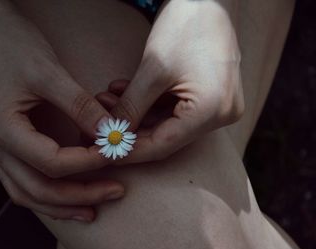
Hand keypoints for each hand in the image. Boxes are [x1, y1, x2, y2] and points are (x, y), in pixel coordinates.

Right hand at [0, 1, 122, 220]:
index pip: (51, 162)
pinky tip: (69, 193)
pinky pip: (23, 180)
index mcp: (1, 128)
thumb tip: (112, 133)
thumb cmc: (12, 44)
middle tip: (115, 192)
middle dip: (79, 196)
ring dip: (61, 205)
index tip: (117, 153)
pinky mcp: (3, 144)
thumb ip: (80, 106)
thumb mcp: (49, 72)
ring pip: (27, 192)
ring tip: (92, 209)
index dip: (88, 162)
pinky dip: (47, 192)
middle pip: (37, 188)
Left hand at [107, 1, 243, 162]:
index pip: (163, 145)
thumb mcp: (154, 69)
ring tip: (107, 101)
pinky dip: (148, 103)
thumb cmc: (186, 25)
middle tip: (99, 125)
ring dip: (135, 114)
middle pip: (165, 136)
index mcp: (212, 111)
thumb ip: (131, 107)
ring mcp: (217, 105)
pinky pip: (175, 108)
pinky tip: (124, 93)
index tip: (103, 150)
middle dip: (129, 129)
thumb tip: (110, 134)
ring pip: (167, 122)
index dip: (130, 150)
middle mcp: (221, 114)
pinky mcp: (209, 94)